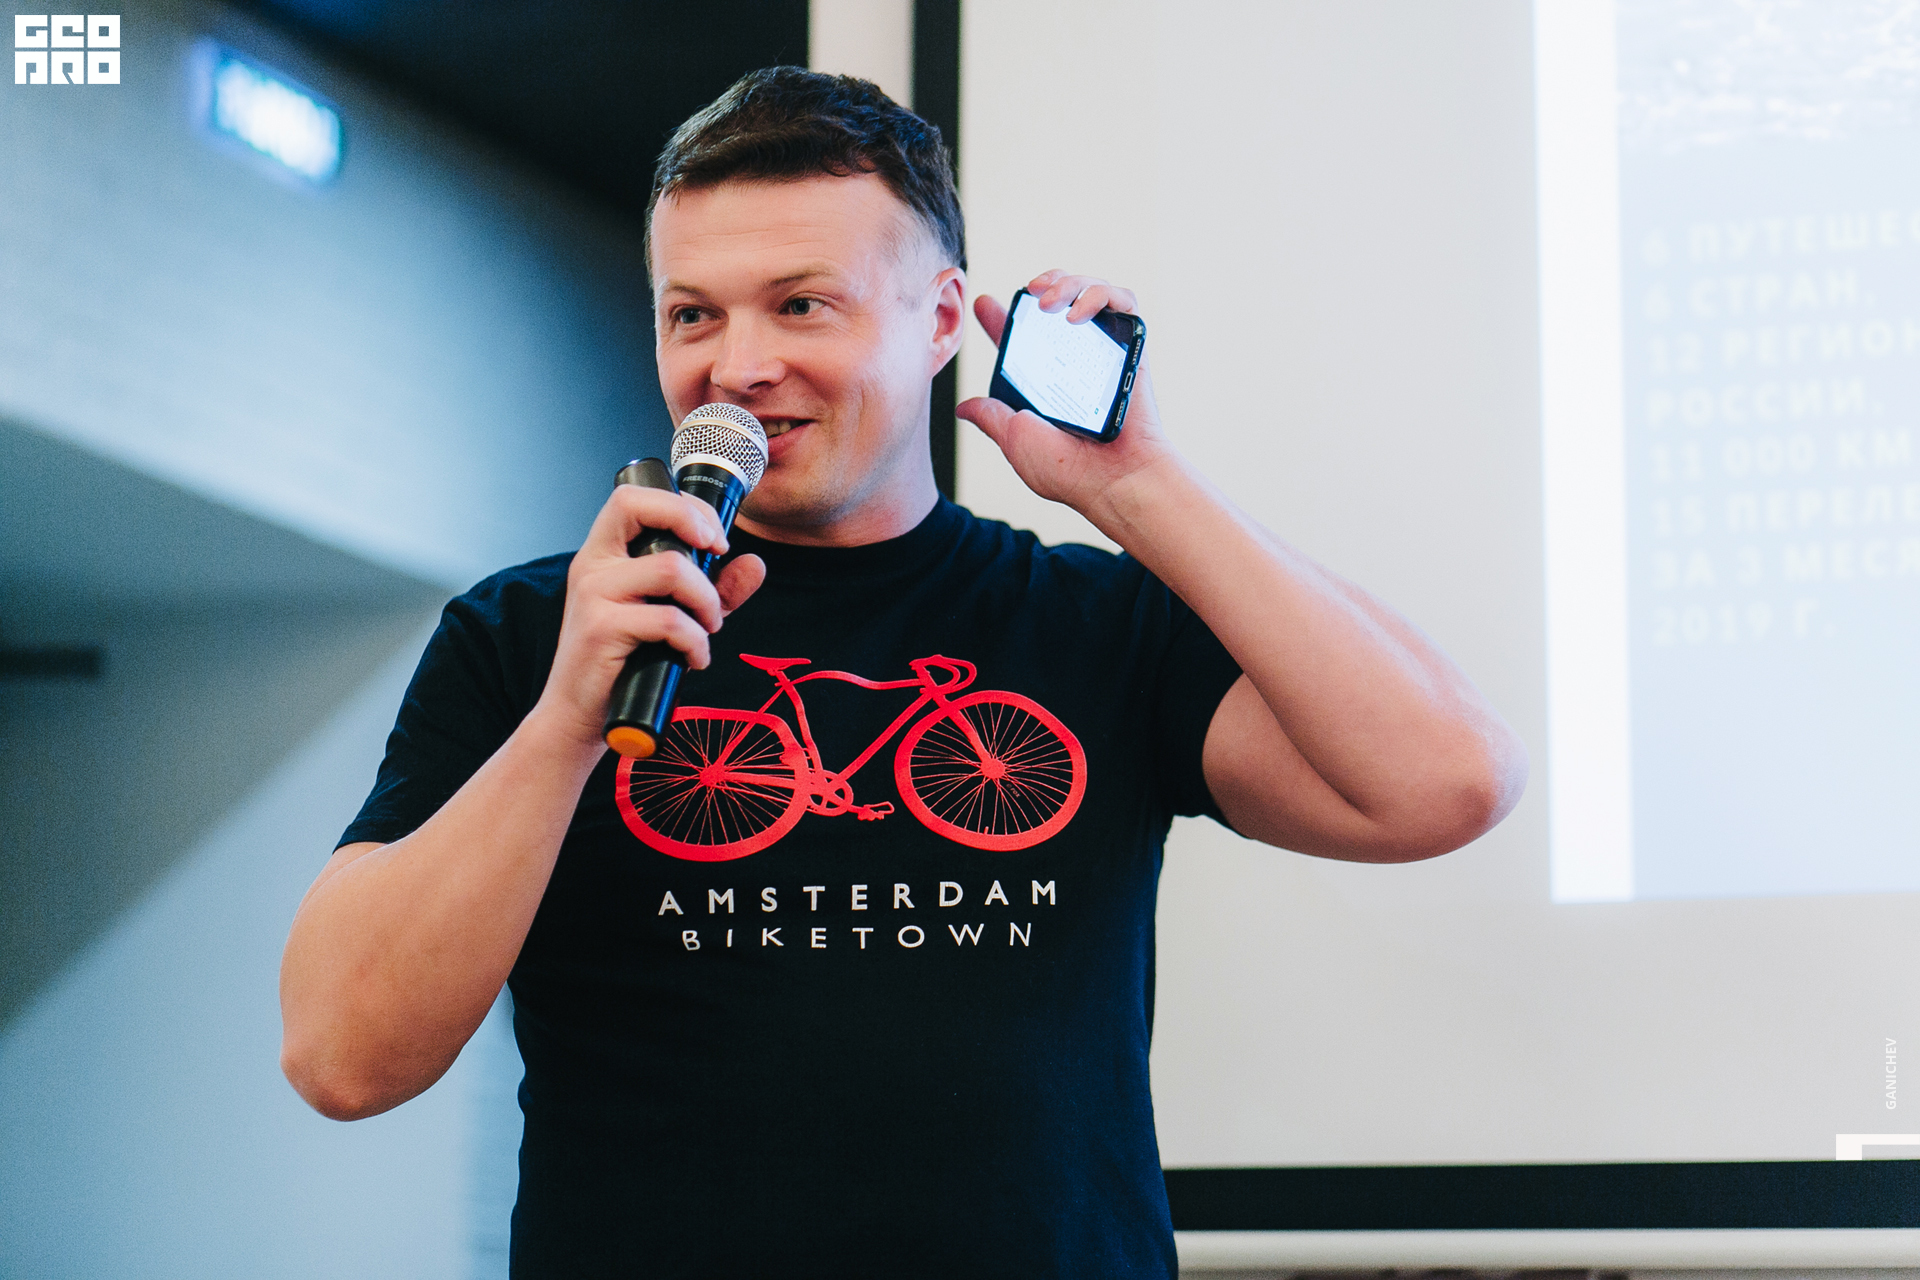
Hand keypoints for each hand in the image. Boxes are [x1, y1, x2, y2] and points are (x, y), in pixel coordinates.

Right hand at [534, 484, 765, 750]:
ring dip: (707, 600)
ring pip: (672, 569)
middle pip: (638, 507)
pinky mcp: (600, 629)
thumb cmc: (627, 663)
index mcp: (603, 553)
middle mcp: (592, 565)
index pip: (633, 496)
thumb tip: (755, 563)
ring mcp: (593, 595)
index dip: (682, 505)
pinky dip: (696, 641)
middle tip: (718, 558)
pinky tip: (694, 659)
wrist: (580, 717)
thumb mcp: (678, 618)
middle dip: (695, 525)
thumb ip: (716, 589)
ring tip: (709, 627)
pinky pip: (669, 620)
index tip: (714, 538)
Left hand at [956, 270, 1177, 523]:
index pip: (1024, 338)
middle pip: (1061, 301)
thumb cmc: (1068, 470)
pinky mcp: (1133, 346)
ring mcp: (1106, 350)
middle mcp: (1078, 360)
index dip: (1001, 318)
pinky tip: (1076, 315)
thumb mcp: (1015, 439)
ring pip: (1090, 291)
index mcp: (1049, 380)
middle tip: (1030, 293)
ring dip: (1068, 282)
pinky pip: (1123, 301)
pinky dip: (1099, 295)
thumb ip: (992, 418)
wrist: (1114, 479)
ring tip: (1048, 302)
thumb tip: (964, 407)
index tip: (983, 303)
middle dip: (1044, 283)